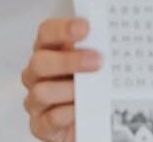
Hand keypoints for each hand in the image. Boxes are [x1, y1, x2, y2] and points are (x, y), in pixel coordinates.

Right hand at [21, 18, 100, 141]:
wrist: (86, 120)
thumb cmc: (87, 85)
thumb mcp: (93, 62)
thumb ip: (97, 48)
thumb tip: (116, 36)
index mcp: (49, 51)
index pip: (47, 33)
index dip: (63, 29)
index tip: (85, 27)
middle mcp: (38, 74)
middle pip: (40, 61)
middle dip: (69, 60)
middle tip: (96, 60)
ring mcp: (36, 100)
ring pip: (42, 91)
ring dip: (69, 89)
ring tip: (92, 90)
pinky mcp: (41, 124)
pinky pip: (49, 119)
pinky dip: (67, 114)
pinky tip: (81, 109)